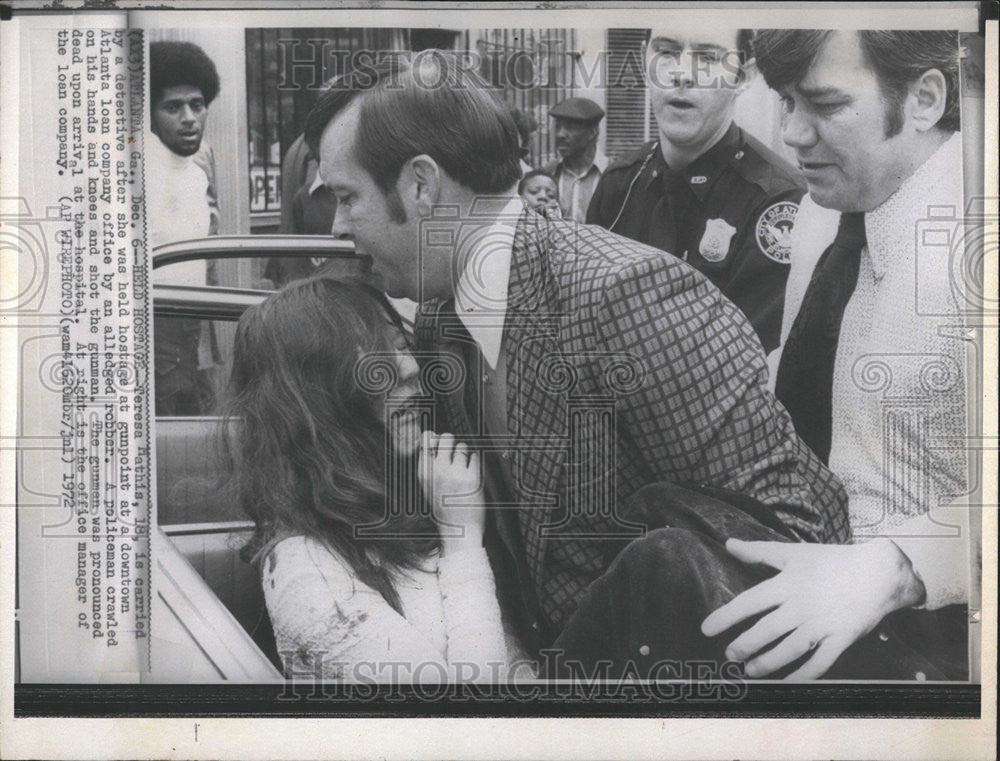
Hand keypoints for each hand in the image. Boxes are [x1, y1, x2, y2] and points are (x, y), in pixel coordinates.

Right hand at [418, 432, 485, 553]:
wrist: (458, 531)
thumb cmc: (444, 509)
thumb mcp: (428, 486)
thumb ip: (429, 463)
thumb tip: (431, 435)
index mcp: (424, 473)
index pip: (426, 440)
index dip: (434, 438)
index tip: (439, 443)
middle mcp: (438, 471)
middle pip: (446, 437)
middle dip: (452, 443)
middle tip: (455, 455)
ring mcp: (455, 474)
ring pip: (462, 446)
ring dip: (465, 455)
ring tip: (463, 470)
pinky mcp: (471, 478)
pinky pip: (475, 456)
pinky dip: (475, 462)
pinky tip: (471, 475)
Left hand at [700, 538, 925, 679]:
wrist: (879, 572)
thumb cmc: (832, 561)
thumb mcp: (794, 552)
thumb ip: (759, 552)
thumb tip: (729, 544)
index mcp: (788, 583)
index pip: (750, 602)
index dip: (726, 616)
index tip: (706, 629)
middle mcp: (802, 605)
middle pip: (767, 629)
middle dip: (745, 645)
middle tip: (729, 655)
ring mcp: (823, 624)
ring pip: (790, 649)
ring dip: (768, 662)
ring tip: (750, 670)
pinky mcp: (841, 638)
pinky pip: (820, 662)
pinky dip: (803, 675)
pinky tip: (786, 682)